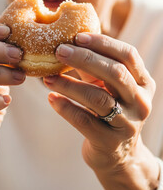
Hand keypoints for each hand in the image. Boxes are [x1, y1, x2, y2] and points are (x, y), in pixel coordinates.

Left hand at [44, 33, 158, 189]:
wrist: (116, 153)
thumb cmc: (108, 111)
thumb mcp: (106, 87)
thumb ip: (93, 69)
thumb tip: (68, 47)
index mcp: (142, 82)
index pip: (128, 55)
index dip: (103, 43)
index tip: (77, 37)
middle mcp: (140, 101)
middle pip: (115, 73)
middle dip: (85, 59)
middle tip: (59, 51)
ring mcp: (127, 123)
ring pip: (98, 98)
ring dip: (69, 85)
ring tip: (47, 78)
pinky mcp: (109, 142)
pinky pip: (84, 121)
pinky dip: (65, 108)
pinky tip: (51, 99)